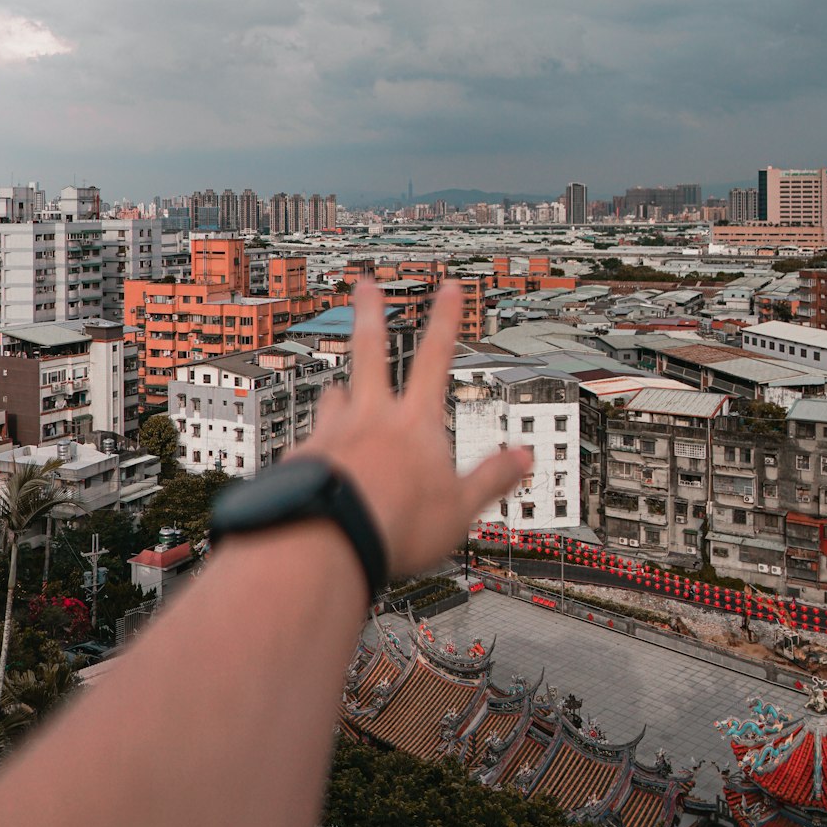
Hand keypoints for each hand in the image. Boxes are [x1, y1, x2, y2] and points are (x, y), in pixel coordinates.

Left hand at [298, 278, 528, 578]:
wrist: (329, 540)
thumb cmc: (396, 525)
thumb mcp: (460, 507)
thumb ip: (491, 478)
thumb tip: (524, 458)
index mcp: (415, 423)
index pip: (435, 358)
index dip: (445, 320)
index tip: (448, 288)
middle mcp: (371, 417)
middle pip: (371, 351)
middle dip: (371, 313)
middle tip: (366, 285)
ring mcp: (332, 433)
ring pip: (335, 396)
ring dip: (340, 392)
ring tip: (337, 392)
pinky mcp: (301, 458)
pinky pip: (309, 443)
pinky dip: (315, 448)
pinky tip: (314, 465)